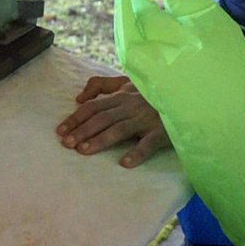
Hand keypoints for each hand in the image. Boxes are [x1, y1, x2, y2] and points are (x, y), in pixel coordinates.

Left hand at [56, 75, 170, 167]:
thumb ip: (102, 86)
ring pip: (119, 129)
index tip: (60, 130)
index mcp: (121, 96)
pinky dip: (137, 152)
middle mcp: (130, 107)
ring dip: (101, 139)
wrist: (184, 95)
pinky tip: (124, 163)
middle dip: (82, 130)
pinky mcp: (162, 131)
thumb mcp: (126, 82)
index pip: (93, 107)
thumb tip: (79, 97)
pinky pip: (149, 143)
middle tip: (66, 143)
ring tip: (84, 150)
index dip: (76, 118)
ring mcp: (146, 119)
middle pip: (102, 118)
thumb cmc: (152, 92)